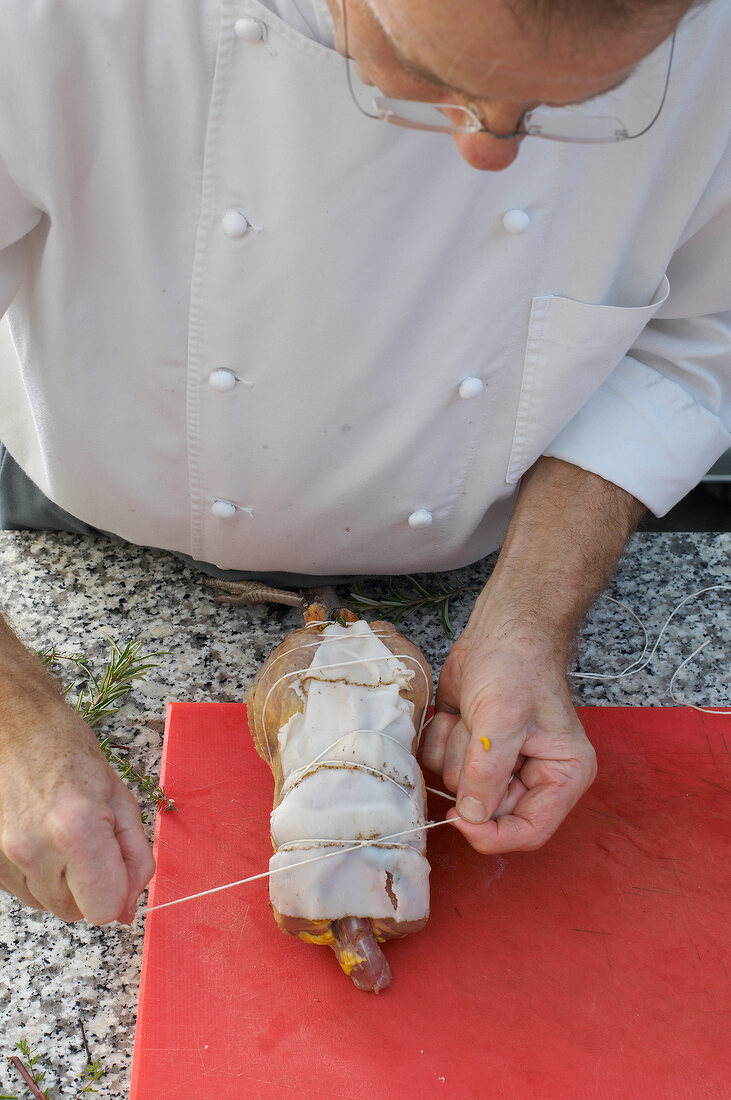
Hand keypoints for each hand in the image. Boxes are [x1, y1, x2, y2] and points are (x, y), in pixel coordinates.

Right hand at [0, 675, 154, 923]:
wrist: (12, 725)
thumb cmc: (67, 750)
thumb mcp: (119, 795)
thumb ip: (134, 855)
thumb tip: (130, 906)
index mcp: (76, 828)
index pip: (105, 908)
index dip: (118, 891)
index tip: (118, 866)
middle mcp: (32, 849)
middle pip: (76, 912)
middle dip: (91, 884)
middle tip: (89, 838)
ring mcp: (2, 858)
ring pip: (49, 906)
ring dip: (62, 881)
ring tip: (60, 833)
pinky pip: (23, 892)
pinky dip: (37, 873)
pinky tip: (39, 835)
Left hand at [421, 624, 596, 853]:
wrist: (500, 628)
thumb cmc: (517, 665)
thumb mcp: (503, 719)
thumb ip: (488, 771)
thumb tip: (471, 816)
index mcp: (562, 775)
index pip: (528, 831)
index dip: (491, 834)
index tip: (458, 819)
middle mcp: (533, 777)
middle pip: (488, 812)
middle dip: (470, 772)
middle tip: (473, 732)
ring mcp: (499, 764)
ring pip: (458, 787)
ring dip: (455, 749)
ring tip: (471, 714)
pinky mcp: (470, 749)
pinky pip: (440, 765)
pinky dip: (441, 738)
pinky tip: (456, 712)